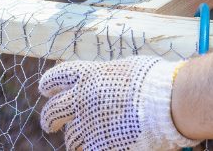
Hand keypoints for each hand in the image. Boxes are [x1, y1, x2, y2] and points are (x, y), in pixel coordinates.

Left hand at [39, 55, 198, 150]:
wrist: (167, 103)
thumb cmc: (156, 82)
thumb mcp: (127, 69)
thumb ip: (110, 78)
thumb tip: (108, 82)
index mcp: (89, 76)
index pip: (58, 78)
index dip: (50, 84)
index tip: (46, 90)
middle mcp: (82, 99)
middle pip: (53, 111)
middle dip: (48, 118)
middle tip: (49, 124)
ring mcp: (88, 124)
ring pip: (71, 138)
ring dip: (76, 139)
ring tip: (85, 140)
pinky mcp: (97, 146)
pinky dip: (93, 149)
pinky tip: (103, 147)